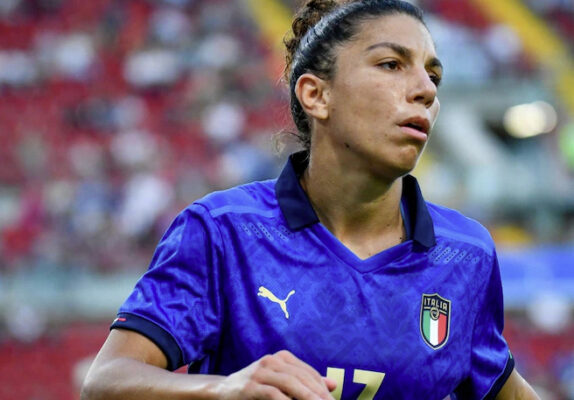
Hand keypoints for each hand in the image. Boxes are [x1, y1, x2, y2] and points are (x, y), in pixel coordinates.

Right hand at [216, 350, 336, 399]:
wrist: (223, 391)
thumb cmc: (257, 388)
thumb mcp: (281, 382)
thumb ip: (305, 382)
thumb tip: (333, 384)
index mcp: (282, 358)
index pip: (309, 373)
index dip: (322, 389)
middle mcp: (272, 360)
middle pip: (302, 378)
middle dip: (318, 394)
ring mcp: (260, 372)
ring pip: (290, 384)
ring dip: (307, 397)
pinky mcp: (250, 386)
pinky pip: (273, 394)